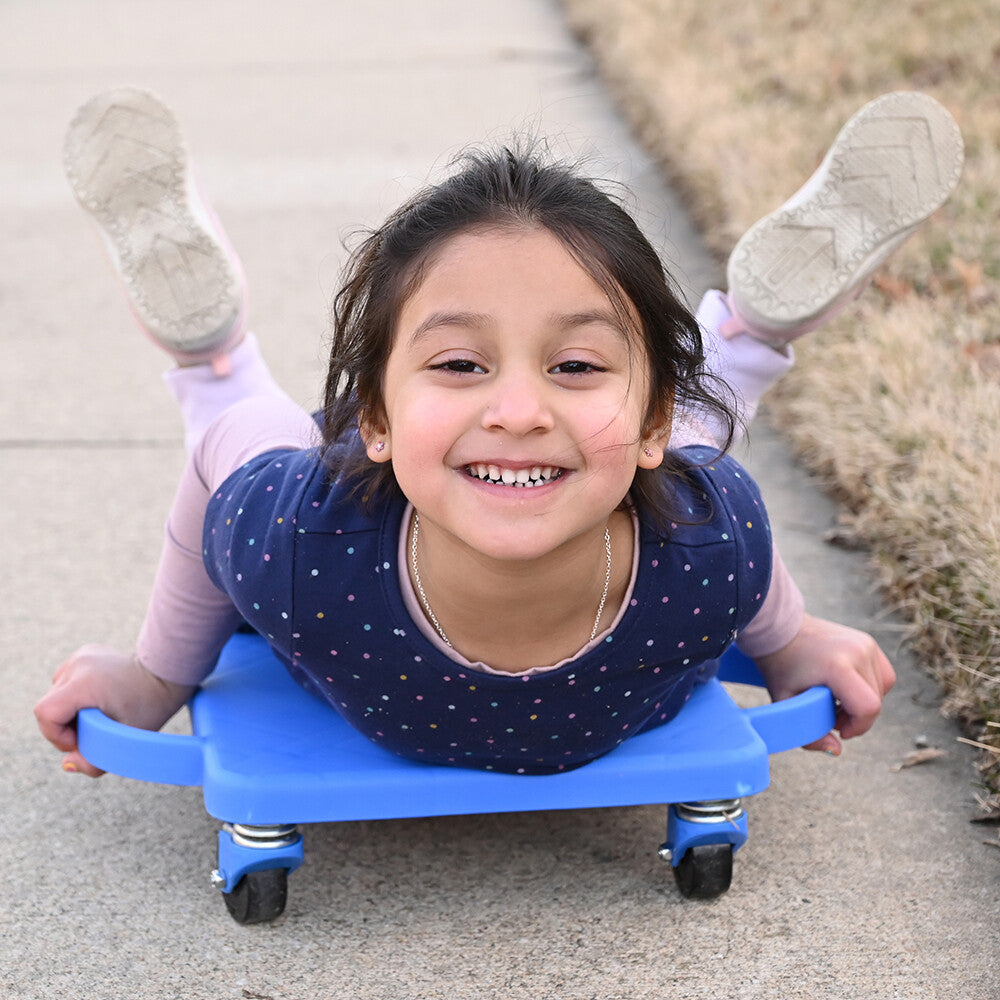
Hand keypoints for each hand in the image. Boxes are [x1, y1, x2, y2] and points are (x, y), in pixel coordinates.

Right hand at [34, 644, 194, 777]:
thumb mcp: (126, 739)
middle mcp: (78, 664)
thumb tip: (68, 764)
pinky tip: (101, 700)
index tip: (81, 741)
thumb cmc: (152, 705)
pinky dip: (78, 696)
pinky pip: (68, 682)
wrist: (169, 672)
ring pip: (58, 694)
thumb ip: (95, 760)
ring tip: (100, 715)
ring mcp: (81, 655)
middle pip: (51, 705)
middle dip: (67, 726)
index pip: (46, 713)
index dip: (57, 735)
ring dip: (72, 711)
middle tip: (96, 731)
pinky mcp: (86, 653)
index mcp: (85, 682)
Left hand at [753, 614, 895, 754]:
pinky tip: (845, 688)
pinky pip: (882, 675)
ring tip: (835, 699)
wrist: (779, 631)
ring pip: (882, 690)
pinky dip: (869, 687)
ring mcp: (865, 643)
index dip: (857, 726)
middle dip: (856, 717)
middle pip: (875, 701)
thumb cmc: (780, 667)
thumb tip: (837, 751)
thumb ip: (809, 733)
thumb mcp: (786, 703)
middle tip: (829, 713)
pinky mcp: (868, 642)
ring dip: (863, 702)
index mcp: (837, 665)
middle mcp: (858, 651)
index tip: (838, 729)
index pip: (868, 707)